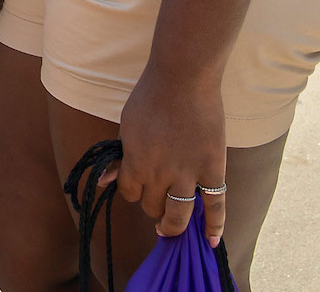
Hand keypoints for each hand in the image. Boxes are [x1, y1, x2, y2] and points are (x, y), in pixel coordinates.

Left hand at [115, 66, 227, 243]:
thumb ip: (120, 158)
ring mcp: (187, 175)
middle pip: (152, 206)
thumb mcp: (126, 127)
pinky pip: (216, 206)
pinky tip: (212, 240)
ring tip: (171, 228)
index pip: (129, 193)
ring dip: (173, 225)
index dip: (132, 190)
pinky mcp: (213, 171)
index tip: (138, 184)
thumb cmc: (150, 98)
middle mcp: (159, 175)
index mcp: (135, 163)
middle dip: (152, 204)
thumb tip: (103, 182)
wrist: (183, 79)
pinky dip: (215, 226)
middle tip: (157, 199)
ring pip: (179, 215)